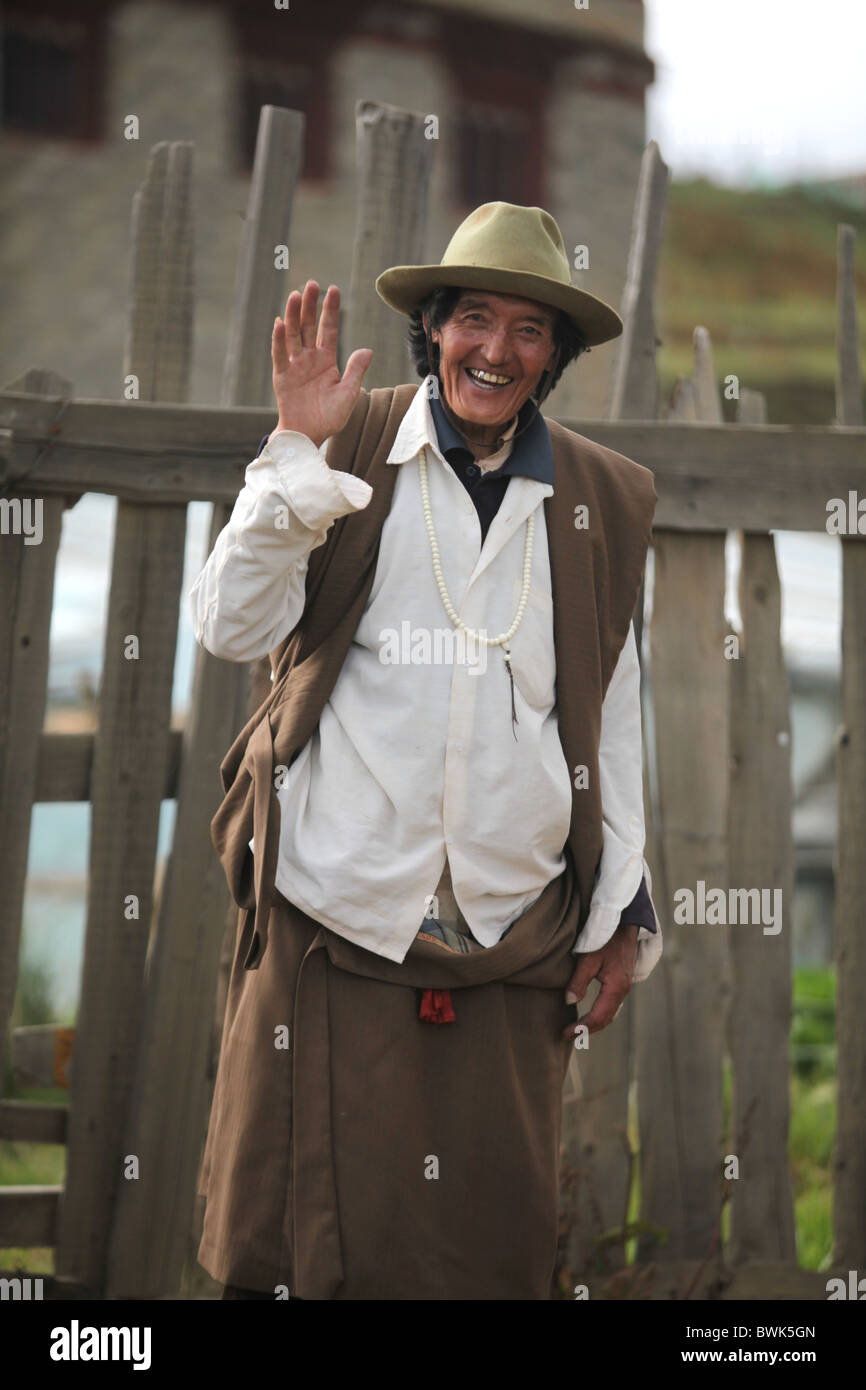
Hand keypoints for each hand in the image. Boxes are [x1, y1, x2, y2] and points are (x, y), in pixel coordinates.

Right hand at [270, 280, 372, 449]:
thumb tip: (368, 350)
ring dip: (293, 315)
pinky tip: (280, 323)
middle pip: (308, 326)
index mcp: (327, 360)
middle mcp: (309, 358)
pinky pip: (280, 355)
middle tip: (312, 284)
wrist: (310, 435)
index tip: (333, 289)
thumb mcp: (348, 394)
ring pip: (293, 335)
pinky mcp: (282, 376)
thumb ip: (356, 371)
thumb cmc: (329, 417)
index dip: (330, 310)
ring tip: (295, 295)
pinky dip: (279, 339)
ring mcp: (294, 365)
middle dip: (310, 305)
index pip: (328, 329)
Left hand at [561, 922, 639, 1039]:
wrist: (624, 924)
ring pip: (609, 1014)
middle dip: (587, 1030)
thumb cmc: (606, 938)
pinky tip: (590, 1014)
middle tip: (567, 1035)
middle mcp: (622, 991)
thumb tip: (569, 1001)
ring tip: (577, 1029)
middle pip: (605, 1020)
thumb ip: (579, 981)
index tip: (565, 1032)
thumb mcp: (589, 958)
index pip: (598, 1017)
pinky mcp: (621, 982)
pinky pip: (611, 1006)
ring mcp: (623, 987)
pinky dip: (600, 1015)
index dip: (581, 1027)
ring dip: (594, 1024)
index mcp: (616, 988)